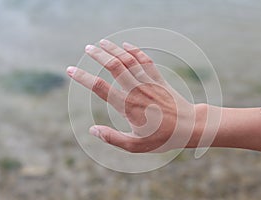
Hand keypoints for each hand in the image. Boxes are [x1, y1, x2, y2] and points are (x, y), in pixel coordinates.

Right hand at [67, 40, 203, 152]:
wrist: (189, 126)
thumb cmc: (162, 138)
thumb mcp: (136, 146)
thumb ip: (113, 138)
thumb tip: (92, 130)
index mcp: (127, 106)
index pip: (100, 87)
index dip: (83, 77)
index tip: (71, 70)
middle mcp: (136, 90)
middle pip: (114, 66)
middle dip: (98, 55)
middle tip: (87, 48)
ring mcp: (148, 82)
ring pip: (128, 59)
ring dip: (114, 49)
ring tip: (101, 42)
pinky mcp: (158, 78)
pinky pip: (145, 60)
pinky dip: (135, 51)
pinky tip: (126, 45)